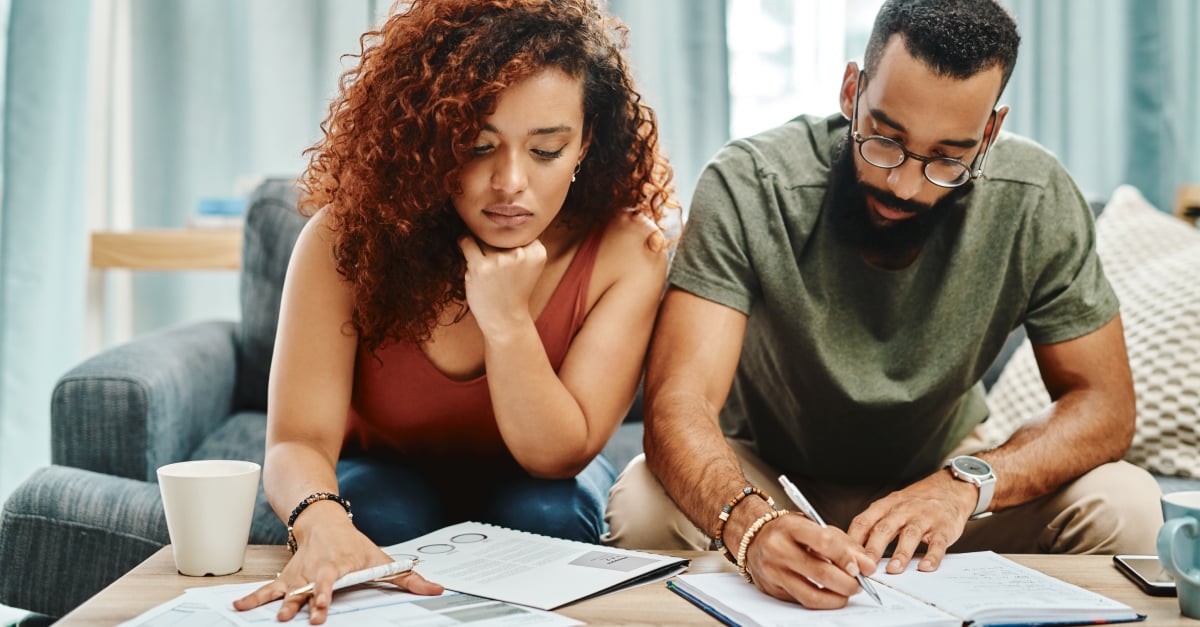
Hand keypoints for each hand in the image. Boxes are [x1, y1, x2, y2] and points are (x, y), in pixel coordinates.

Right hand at [233, 524, 442, 623]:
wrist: (325, 520)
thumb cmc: (356, 545)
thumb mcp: (384, 559)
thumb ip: (409, 578)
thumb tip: (438, 590)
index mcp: (338, 567)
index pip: (331, 583)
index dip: (325, 597)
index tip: (320, 612)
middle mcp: (316, 570)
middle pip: (307, 589)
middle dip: (302, 605)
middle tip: (297, 619)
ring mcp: (300, 574)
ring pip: (286, 590)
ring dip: (277, 603)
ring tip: (267, 617)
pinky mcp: (287, 577)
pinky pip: (268, 588)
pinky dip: (254, 597)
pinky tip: (239, 606)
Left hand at [459, 236, 545, 336]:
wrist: (504, 318)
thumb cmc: (514, 289)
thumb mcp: (529, 264)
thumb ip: (523, 242)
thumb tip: (498, 214)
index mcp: (538, 252)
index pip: (519, 228)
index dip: (510, 237)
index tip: (508, 250)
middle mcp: (521, 254)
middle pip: (501, 230)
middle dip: (495, 240)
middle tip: (493, 256)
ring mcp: (500, 261)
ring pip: (483, 235)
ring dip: (479, 242)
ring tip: (482, 256)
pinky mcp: (480, 268)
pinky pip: (466, 241)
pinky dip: (464, 242)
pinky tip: (466, 248)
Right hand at [745, 513, 876, 608]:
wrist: (754, 536)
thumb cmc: (787, 530)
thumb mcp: (812, 524)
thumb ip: (842, 542)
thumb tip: (866, 565)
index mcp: (790, 527)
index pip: (825, 542)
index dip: (847, 557)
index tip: (863, 568)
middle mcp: (778, 549)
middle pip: (821, 573)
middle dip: (847, 583)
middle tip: (858, 584)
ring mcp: (773, 571)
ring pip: (811, 595)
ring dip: (836, 598)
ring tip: (846, 593)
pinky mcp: (772, 589)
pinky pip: (801, 601)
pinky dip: (821, 601)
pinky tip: (828, 594)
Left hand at [847, 470, 976, 573]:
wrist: (949, 489)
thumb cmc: (916, 502)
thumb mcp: (891, 506)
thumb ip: (874, 524)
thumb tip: (853, 548)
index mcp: (886, 506)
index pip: (864, 521)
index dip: (853, 539)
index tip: (846, 556)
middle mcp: (903, 510)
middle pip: (884, 528)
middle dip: (873, 549)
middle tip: (866, 567)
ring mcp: (924, 518)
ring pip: (909, 535)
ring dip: (900, 553)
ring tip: (893, 569)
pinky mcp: (943, 528)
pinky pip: (937, 543)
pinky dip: (932, 556)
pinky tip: (925, 567)